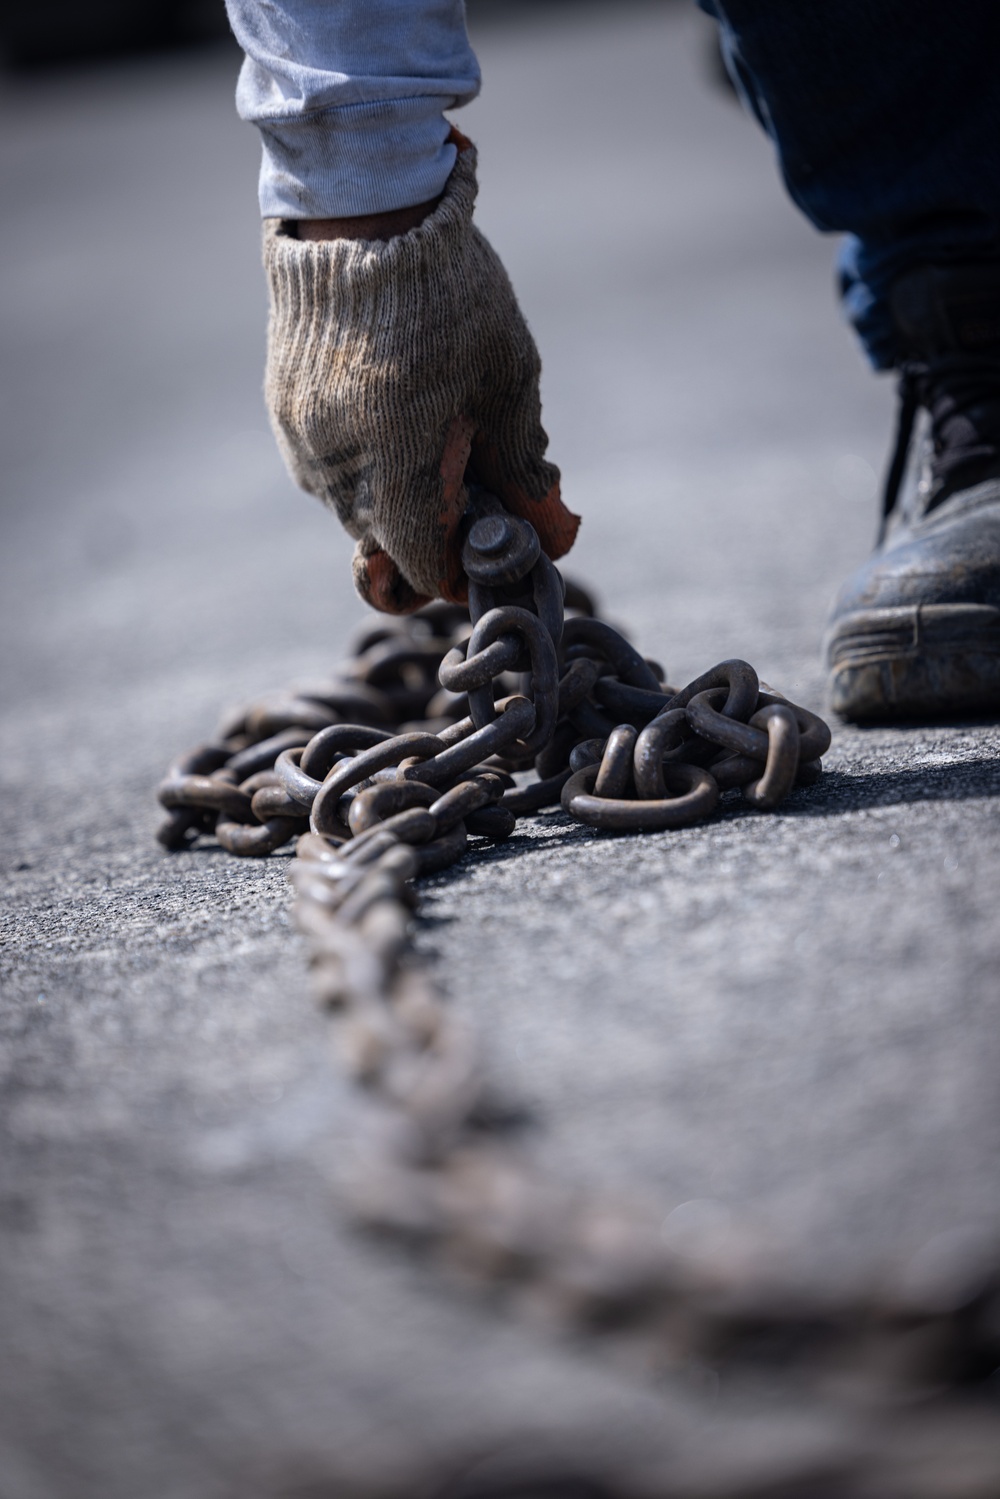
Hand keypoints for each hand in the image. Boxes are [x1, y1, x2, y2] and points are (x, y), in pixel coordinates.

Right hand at [263, 135, 578, 611]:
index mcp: (396, 475)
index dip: (463, 566)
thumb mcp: (508, 383)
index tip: (490, 536)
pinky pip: (330, 465)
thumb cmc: (450, 299)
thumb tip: (554, 536)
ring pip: (358, 506)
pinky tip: (395, 400)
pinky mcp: (284, 413)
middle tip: (473, 466)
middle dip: (434, 522)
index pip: (423, 570)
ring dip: (398, 488)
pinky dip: (367, 455)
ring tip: (435, 418)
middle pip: (391, 542)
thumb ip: (525, 471)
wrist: (363, 211)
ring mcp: (303, 446)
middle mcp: (337, 475)